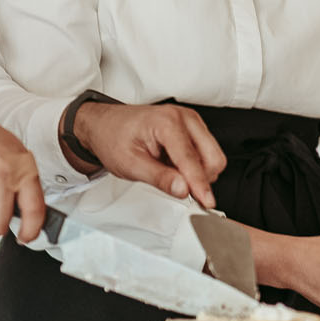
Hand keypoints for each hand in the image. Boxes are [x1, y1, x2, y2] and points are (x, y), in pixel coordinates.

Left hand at [72, 101, 227, 208]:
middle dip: (202, 179)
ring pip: (214, 156)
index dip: (200, 184)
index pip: (191, 160)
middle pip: (213, 157)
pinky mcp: (193, 128)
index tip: (206, 202)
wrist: (105, 124)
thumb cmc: (113, 138)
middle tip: (180, 189)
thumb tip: (183, 189)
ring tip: (170, 173)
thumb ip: (159, 178)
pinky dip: (196, 166)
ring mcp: (191, 122)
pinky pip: (207, 153)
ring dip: (199, 173)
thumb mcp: (130, 164)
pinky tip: (175, 167)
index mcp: (168, 122)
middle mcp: (184, 118)